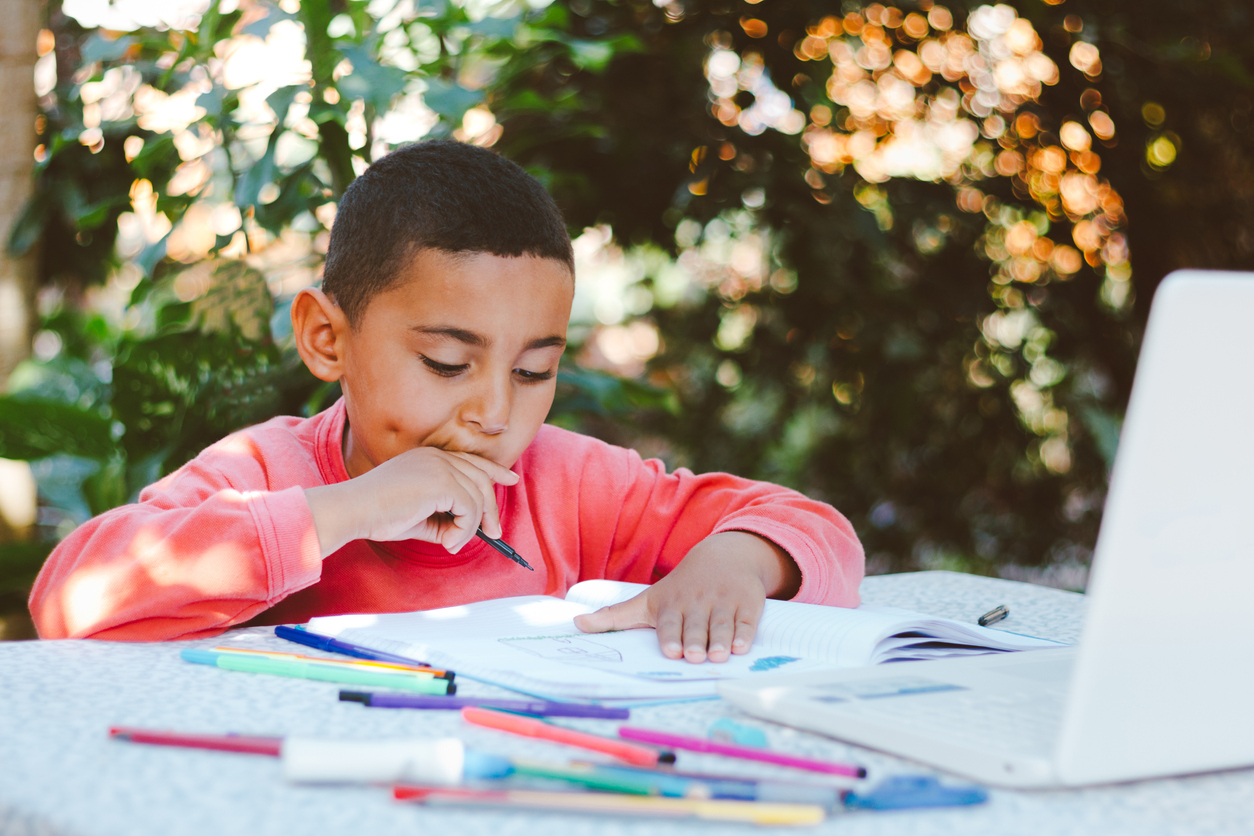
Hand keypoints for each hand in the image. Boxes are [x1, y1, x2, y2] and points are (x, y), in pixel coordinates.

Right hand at [304, 447, 518, 557]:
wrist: (352, 510)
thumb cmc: (377, 515)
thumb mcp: (418, 516)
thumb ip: (442, 519)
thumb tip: (465, 532)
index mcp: (429, 458)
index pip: (470, 460)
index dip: (493, 470)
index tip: (510, 480)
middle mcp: (436, 457)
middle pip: (481, 477)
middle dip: (491, 508)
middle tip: (495, 533)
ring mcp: (439, 466)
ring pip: (478, 497)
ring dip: (471, 527)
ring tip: (452, 543)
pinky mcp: (441, 482)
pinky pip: (470, 509)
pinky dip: (464, 531)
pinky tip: (448, 542)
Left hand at [573, 531, 800, 662]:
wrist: (724, 557)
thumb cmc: (680, 588)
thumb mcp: (647, 600)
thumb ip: (614, 616)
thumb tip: (574, 624)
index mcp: (671, 604)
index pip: (670, 622)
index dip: (670, 635)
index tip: (670, 649)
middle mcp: (697, 603)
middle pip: (696, 625)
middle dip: (695, 640)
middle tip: (695, 656)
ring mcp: (724, 602)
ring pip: (722, 624)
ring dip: (720, 640)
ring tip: (718, 656)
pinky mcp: (748, 604)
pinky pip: (747, 621)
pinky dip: (745, 634)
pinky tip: (742, 647)